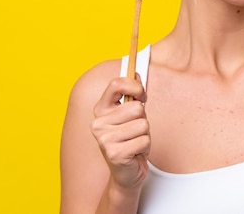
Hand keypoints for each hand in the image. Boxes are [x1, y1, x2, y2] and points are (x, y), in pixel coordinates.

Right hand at [91, 75, 149, 190]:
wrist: (127, 172)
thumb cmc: (130, 139)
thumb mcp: (131, 114)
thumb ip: (132, 95)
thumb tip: (136, 72)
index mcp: (101, 110)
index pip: (116, 84)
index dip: (134, 86)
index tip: (141, 94)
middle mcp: (98, 123)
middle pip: (137, 107)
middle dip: (143, 119)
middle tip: (135, 130)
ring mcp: (104, 140)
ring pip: (143, 124)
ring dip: (145, 134)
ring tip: (135, 141)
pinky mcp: (115, 154)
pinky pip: (144, 140)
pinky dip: (145, 147)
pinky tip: (135, 153)